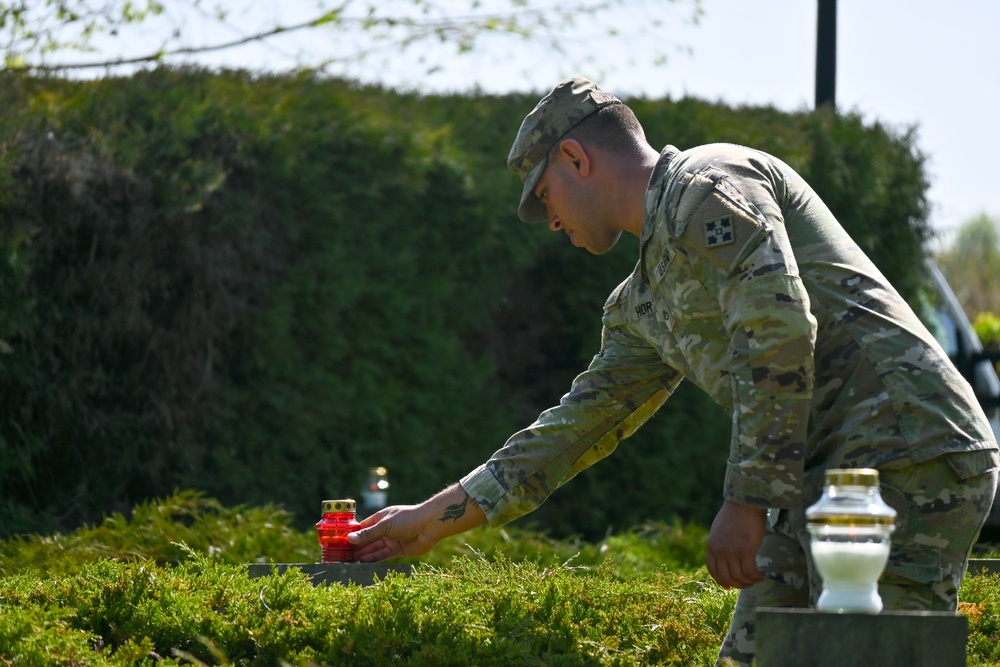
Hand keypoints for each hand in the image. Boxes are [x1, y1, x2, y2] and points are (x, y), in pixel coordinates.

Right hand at [348, 484, 485, 561]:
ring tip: (349, 563)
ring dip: (363, 555)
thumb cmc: (408, 519)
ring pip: (374, 549)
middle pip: (367, 540)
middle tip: (342, 557)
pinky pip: (383, 556)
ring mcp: (391, 540)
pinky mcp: (398, 550)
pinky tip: (364, 565)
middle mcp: (385, 529)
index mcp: (380, 518)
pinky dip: (374, 560)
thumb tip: (350, 539)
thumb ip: (368, 534)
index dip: (352, 535)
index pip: (362, 527)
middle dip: (356, 548)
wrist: (430, 526)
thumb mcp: (385, 526)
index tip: (339, 543)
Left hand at [706, 500, 766, 588]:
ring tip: (758, 578)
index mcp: (712, 545)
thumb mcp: (720, 528)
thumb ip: (721, 541)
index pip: (713, 570)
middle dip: (738, 584)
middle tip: (749, 583)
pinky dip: (757, 576)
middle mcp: (719, 551)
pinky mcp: (745, 551)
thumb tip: (727, 551)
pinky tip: (763, 574)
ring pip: (739, 577)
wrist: (744, 501)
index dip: (721, 580)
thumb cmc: (736, 512)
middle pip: (726, 577)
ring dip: (750, 582)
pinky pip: (750, 572)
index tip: (729, 586)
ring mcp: (731, 552)